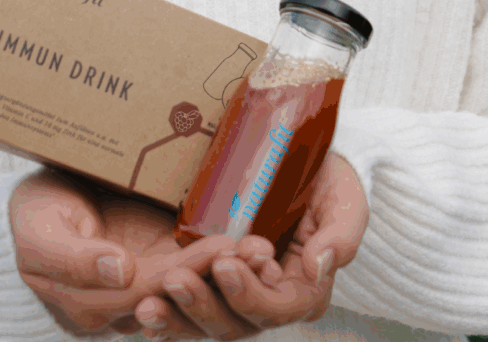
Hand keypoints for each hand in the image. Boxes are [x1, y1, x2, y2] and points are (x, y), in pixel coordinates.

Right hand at [9, 167, 255, 336]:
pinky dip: (224, 255)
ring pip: (195, 284)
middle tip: (259, 250)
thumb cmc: (34, 213)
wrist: (40, 195)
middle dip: (223, 273)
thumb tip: (120, 273)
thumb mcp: (39, 233)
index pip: (149, 293)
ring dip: (231, 268)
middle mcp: (125, 301)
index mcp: (91, 305)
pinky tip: (253, 243)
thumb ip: (75, 258)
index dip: (189, 275)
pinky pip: (196, 263)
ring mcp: (145, 279)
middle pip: (180, 293)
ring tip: (263, 248)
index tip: (223, 250)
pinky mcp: (160, 257)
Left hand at [139, 152, 369, 338]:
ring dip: (176, 317)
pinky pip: (188, 308)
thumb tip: (320, 265)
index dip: (248, 294)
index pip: (274, 310)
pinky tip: (141, 309)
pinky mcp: (212, 280)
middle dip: (203, 306)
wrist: (311, 163)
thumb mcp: (346, 201)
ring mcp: (237, 293)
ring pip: (206, 322)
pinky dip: (167, 315)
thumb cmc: (332, 181)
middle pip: (234, 325)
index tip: (225, 263)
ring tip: (147, 305)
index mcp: (303, 293)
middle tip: (175, 280)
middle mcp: (269, 302)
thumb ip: (341, 235)